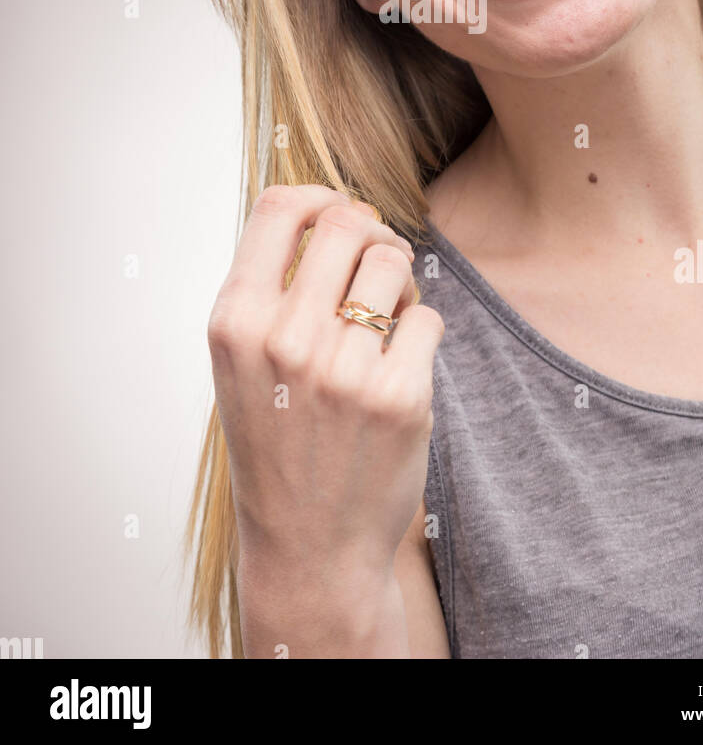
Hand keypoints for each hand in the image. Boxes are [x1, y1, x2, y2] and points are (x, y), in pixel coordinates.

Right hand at [207, 186, 443, 586]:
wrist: (309, 548)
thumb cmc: (279, 441)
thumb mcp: (242, 362)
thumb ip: (272, 287)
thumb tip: (334, 208)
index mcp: (235, 322)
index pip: (279, 205)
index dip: (319, 196)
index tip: (337, 213)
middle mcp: (284, 339)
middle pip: (348, 222)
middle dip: (370, 232)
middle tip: (376, 263)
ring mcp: (344, 368)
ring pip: (395, 262)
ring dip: (399, 278)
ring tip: (387, 315)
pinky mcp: (400, 396)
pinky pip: (426, 316)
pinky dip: (420, 332)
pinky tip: (398, 367)